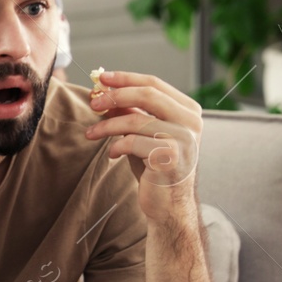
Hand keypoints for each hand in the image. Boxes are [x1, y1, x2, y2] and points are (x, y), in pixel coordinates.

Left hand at [85, 69, 201, 223]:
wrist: (168, 204)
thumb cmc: (155, 168)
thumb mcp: (142, 135)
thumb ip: (131, 114)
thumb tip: (105, 92)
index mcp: (187, 110)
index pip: (154, 84)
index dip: (126, 78)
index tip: (101, 77)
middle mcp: (190, 121)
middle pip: (147, 95)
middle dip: (115, 96)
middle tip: (93, 103)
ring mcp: (183, 139)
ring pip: (136, 120)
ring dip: (107, 125)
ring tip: (91, 133)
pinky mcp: (170, 157)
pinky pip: (133, 143)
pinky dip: (116, 146)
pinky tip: (112, 154)